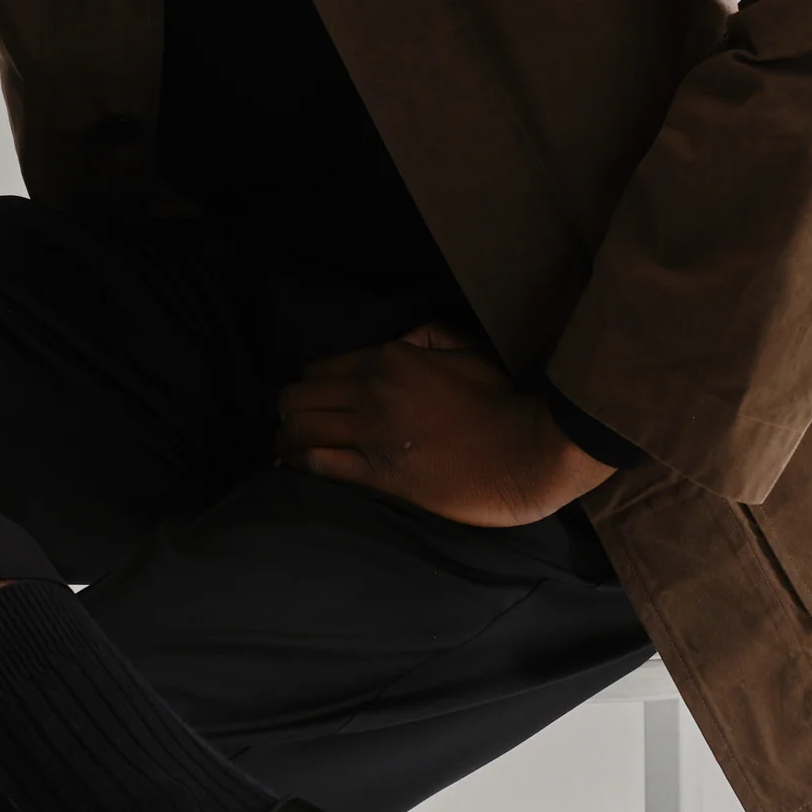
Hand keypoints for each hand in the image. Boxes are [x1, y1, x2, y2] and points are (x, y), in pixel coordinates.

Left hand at [274, 324, 614, 526]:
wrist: (528, 449)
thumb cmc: (504, 399)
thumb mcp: (465, 350)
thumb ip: (427, 338)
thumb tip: (404, 339)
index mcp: (388, 359)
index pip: (319, 368)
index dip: (310, 384)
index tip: (311, 398)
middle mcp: (370, 391)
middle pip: (298, 396)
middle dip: (290, 409)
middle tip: (293, 423)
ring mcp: (371, 433)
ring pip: (299, 429)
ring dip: (286, 438)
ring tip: (284, 448)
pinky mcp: (379, 473)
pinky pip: (320, 464)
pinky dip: (299, 463)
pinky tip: (293, 467)